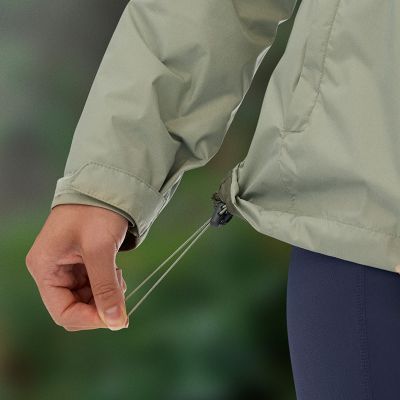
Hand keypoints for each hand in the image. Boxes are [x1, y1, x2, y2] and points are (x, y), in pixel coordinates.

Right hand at [25, 204, 129, 330]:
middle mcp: (51, 271)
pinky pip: (94, 285)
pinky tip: (117, 271)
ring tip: (119, 276)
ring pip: (87, 298)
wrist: (107, 187)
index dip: (89, 319)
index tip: (116, 318)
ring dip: (106, 295)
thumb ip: (107, 287)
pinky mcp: (81, 263)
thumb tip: (117, 322)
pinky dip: (108, 284)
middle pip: (75, 307)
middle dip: (100, 306)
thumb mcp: (101, 250)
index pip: (62, 312)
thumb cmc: (96, 211)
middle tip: (122, 295)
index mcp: (45, 268)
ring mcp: (66, 268)